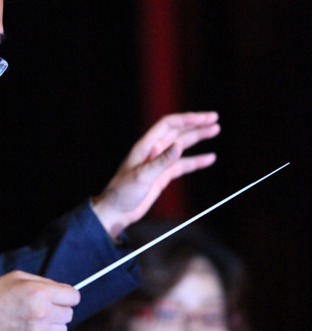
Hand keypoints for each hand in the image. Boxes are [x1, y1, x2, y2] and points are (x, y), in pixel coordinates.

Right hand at [0, 271, 80, 330]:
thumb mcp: (18, 277)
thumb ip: (43, 282)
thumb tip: (61, 290)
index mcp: (41, 293)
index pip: (74, 297)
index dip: (67, 295)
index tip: (60, 297)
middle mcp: (43, 313)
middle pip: (69, 314)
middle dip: (59, 309)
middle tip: (44, 307)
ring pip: (63, 330)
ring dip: (54, 325)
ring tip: (37, 320)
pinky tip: (32, 330)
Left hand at [91, 111, 219, 236]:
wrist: (116, 212)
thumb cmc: (122, 192)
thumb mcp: (142, 176)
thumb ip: (161, 162)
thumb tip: (178, 146)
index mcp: (145, 146)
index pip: (168, 125)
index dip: (187, 119)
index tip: (205, 118)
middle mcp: (153, 151)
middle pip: (178, 131)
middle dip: (196, 124)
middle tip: (215, 119)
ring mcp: (159, 163)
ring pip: (182, 145)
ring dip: (198, 137)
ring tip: (214, 130)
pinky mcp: (162, 176)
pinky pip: (183, 165)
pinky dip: (196, 161)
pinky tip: (209, 158)